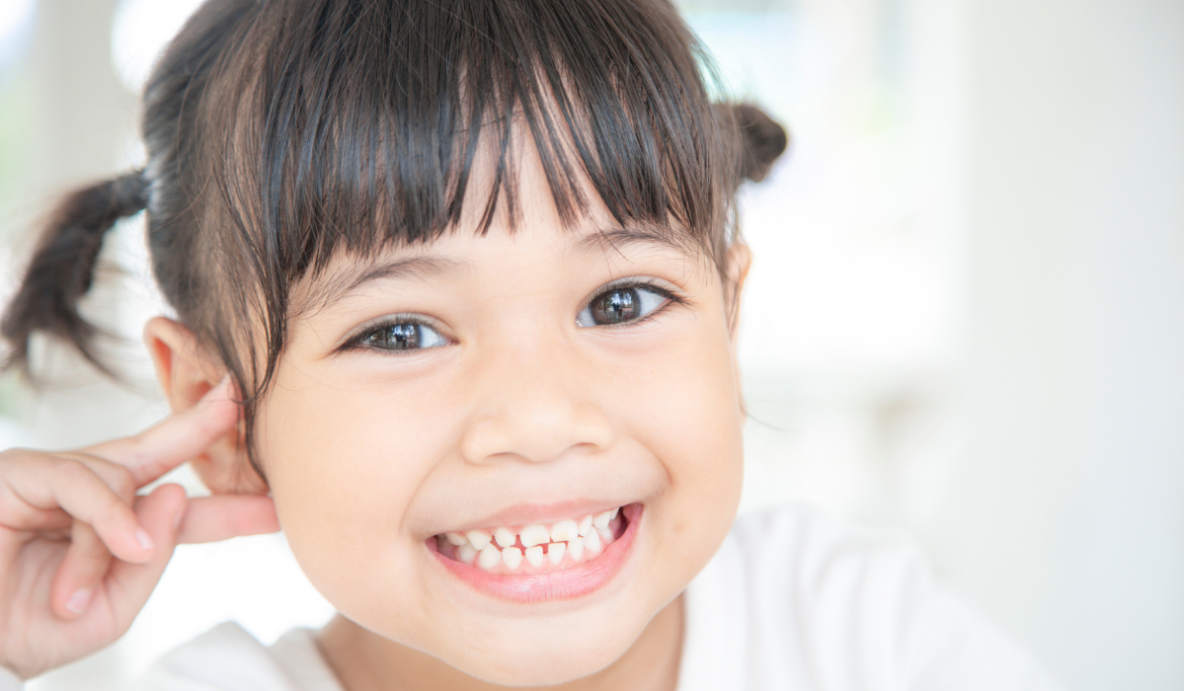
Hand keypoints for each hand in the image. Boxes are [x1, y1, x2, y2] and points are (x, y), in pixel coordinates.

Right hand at [0, 378, 278, 678]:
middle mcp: (88, 494)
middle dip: (199, 426)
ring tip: (76, 595)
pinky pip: (82, 482)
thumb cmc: (26, 631)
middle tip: (239, 400)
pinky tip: (121, 545)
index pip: (180, 511)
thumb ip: (149, 560)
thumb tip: (176, 494)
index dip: (228, 508)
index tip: (277, 509)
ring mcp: (54, 478)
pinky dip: (106, 517)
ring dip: (111, 541)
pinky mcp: (21, 473)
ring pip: (119, 482)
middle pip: (154, 451)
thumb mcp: (107, 610)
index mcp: (114, 530)